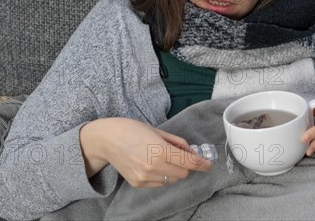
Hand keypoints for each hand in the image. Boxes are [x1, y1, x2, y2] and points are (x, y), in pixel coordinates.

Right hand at [83, 118, 211, 187]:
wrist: (106, 139)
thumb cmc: (132, 129)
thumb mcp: (158, 131)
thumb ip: (178, 143)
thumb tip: (193, 153)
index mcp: (160, 151)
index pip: (189, 162)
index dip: (202, 164)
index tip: (208, 164)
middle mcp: (153, 167)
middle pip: (183, 173)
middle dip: (186, 165)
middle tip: (179, 155)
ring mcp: (144, 177)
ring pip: (172, 180)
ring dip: (174, 171)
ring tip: (162, 158)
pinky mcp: (138, 183)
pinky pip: (159, 183)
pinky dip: (161, 176)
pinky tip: (152, 164)